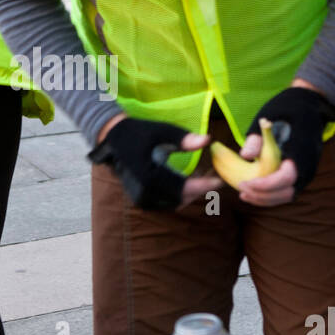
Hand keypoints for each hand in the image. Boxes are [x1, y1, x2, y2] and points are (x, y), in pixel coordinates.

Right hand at [89, 114, 216, 209]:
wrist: (113, 141)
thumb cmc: (138, 133)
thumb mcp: (161, 131)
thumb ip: (184, 138)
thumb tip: (209, 140)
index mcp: (148, 176)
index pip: (182, 186)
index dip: (203, 185)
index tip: (220, 180)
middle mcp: (145, 192)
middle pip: (181, 198)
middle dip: (201, 189)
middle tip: (216, 175)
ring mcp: (143, 199)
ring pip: (176, 202)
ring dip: (192, 193)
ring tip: (206, 176)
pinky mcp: (144, 200)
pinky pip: (169, 201)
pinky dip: (182, 194)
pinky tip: (192, 180)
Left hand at [235, 81, 334, 204]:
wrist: (309, 105)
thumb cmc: (286, 109)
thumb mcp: (270, 116)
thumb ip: (258, 137)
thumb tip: (244, 155)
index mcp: (301, 150)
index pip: (286, 177)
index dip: (266, 185)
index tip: (245, 183)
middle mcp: (308, 165)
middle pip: (287, 192)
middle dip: (263, 195)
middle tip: (241, 190)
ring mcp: (307, 171)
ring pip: (288, 195)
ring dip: (266, 199)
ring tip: (243, 194)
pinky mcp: (302, 174)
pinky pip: (288, 191)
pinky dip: (272, 195)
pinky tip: (253, 192)